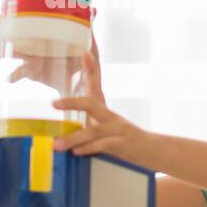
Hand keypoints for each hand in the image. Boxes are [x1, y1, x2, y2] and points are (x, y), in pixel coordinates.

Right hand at [0, 14, 103, 102]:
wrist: (80, 84)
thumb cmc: (83, 59)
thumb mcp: (87, 43)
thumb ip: (88, 29)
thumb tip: (94, 9)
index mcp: (48, 33)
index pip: (31, 20)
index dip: (18, 12)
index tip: (7, 6)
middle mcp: (37, 43)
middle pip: (17, 33)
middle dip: (5, 27)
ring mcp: (32, 58)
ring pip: (15, 52)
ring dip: (3, 51)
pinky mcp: (33, 72)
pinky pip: (19, 74)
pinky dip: (13, 76)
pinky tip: (8, 78)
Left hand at [51, 52, 158, 168]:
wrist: (152, 150)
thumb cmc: (122, 139)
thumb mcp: (104, 128)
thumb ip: (84, 128)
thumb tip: (62, 133)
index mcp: (105, 110)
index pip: (97, 85)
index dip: (92, 68)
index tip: (85, 54)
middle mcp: (112, 117)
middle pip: (92, 104)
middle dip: (72, 103)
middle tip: (54, 103)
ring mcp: (118, 130)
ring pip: (94, 131)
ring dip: (74, 138)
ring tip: (57, 144)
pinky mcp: (123, 145)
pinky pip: (103, 145)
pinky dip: (88, 148)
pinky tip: (77, 151)